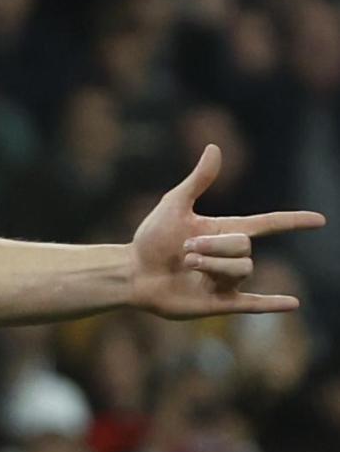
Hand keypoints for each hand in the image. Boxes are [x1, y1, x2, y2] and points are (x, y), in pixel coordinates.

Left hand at [130, 144, 323, 318]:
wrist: (132, 271)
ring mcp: (226, 281)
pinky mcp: (219, 302)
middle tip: (184, 249)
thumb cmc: (151, 238)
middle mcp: (230, 257)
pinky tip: (293, 304)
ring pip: (242, 270)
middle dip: (214, 245)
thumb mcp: (174, 205)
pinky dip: (272, 305)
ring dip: (212, 265)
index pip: (267, 225)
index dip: (293, 222)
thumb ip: (198, 180)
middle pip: (245, 247)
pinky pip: (252, 304)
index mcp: (224, 231)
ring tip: (186, 265)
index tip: (319, 219)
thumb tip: (215, 147)